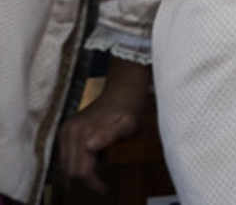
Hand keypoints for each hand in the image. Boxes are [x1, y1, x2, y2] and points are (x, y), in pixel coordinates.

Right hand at [55, 59, 148, 193]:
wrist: (122, 90)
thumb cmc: (129, 108)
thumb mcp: (128, 124)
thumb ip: (110, 136)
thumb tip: (90, 146)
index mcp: (85, 133)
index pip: (82, 170)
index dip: (93, 184)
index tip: (104, 189)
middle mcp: (71, 132)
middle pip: (70, 170)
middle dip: (85, 181)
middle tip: (100, 185)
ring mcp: (66, 130)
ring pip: (64, 164)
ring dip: (78, 173)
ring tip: (96, 176)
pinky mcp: (66, 129)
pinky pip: (64, 154)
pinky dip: (74, 163)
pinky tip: (88, 163)